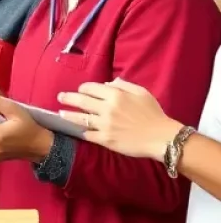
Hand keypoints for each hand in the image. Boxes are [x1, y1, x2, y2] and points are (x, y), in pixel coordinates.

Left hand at [57, 79, 180, 161]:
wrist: (162, 138)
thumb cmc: (154, 114)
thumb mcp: (141, 92)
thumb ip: (123, 85)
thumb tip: (108, 82)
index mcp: (116, 95)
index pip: (90, 88)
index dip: (83, 88)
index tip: (81, 90)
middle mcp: (107, 109)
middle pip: (80, 101)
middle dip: (67, 98)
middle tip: (60, 97)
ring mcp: (104, 125)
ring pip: (79, 118)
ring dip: (68, 115)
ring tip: (60, 113)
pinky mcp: (105, 140)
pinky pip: (87, 134)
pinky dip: (80, 131)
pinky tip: (75, 130)